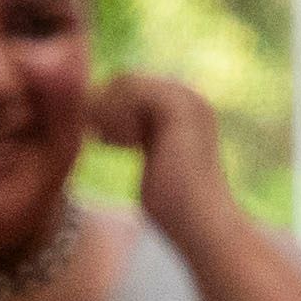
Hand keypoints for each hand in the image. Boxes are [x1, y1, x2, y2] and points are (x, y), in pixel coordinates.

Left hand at [86, 73, 232, 241]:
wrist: (200, 221)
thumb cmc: (174, 203)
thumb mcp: (151, 157)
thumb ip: (136, 135)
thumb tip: (100, 123)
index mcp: (187, 107)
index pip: (131, 85)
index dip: (109, 107)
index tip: (106, 141)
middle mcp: (191, 97)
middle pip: (126, 79)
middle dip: (106, 107)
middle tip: (105, 141)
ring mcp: (187, 99)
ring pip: (125, 82)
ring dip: (110, 112)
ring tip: (114, 144)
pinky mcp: (178, 108)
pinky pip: (131, 91)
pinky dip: (118, 115)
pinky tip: (123, 144)